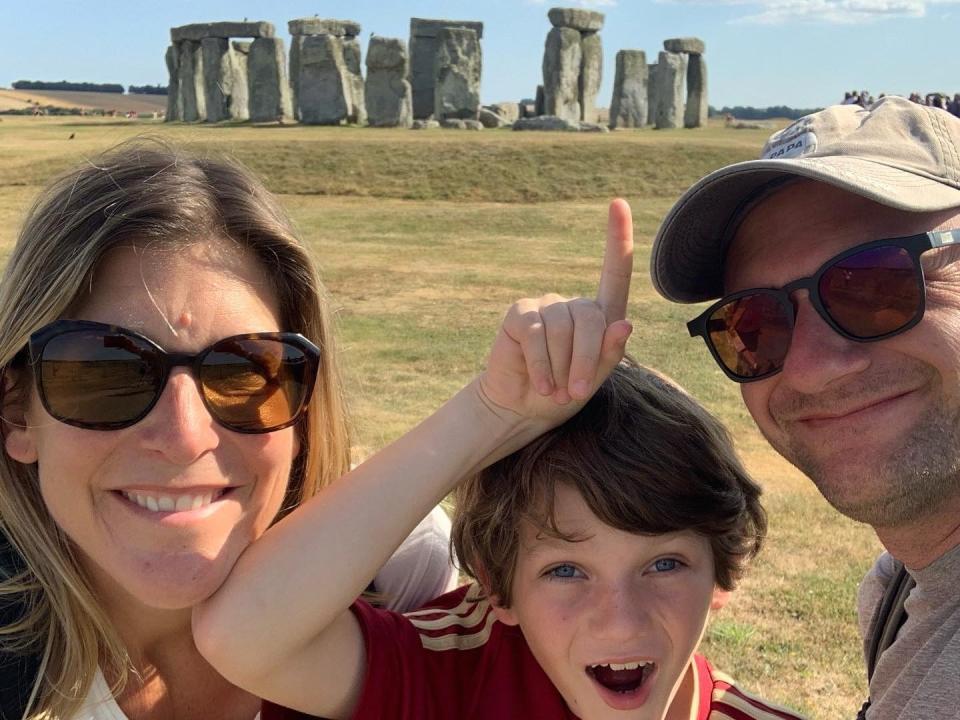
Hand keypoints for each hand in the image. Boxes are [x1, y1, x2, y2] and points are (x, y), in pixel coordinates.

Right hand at [478, 198, 632, 424]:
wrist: (524, 407)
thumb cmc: (565, 391)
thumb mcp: (594, 378)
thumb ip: (609, 353)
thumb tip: (624, 325)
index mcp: (600, 315)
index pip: (614, 272)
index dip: (618, 238)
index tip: (619, 204)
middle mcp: (573, 305)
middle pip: (592, 319)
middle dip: (586, 359)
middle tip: (575, 392)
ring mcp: (544, 306)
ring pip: (563, 329)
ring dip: (561, 367)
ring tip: (555, 391)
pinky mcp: (519, 314)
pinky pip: (535, 334)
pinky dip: (541, 364)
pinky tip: (541, 384)